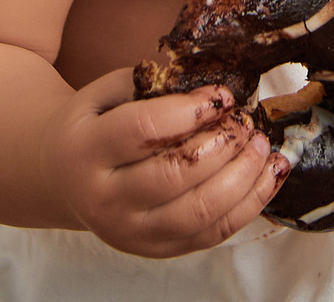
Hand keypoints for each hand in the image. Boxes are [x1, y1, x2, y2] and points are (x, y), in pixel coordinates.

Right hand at [46, 68, 288, 256]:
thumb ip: (151, 84)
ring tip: (261, 144)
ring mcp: (129, 232)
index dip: (190, 111)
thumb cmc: (96, 125)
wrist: (65, 178)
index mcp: (85, 152)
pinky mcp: (157, 250)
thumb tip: (212, 84)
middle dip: (223, 144)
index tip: (223, 95)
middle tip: (247, 121)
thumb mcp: (108, 93)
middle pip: (174, 175)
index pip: (142, 131)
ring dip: (242, 176)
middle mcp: (103, 200)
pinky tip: (269, 174)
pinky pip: (212, 234)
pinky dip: (249, 204)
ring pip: (198, 211)